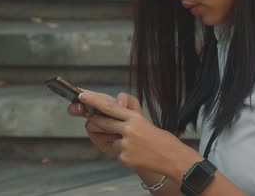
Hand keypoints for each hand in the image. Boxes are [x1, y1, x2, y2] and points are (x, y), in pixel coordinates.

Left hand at [78, 90, 202, 177]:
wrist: (173, 159)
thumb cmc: (161, 140)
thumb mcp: (146, 123)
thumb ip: (128, 120)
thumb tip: (111, 117)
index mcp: (135, 118)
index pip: (110, 107)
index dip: (94, 101)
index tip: (81, 95)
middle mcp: (129, 129)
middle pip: (103, 122)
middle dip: (94, 119)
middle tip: (89, 117)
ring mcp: (126, 144)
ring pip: (108, 139)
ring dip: (113, 140)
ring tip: (130, 143)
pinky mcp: (124, 157)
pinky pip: (116, 152)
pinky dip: (123, 153)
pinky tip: (136, 154)